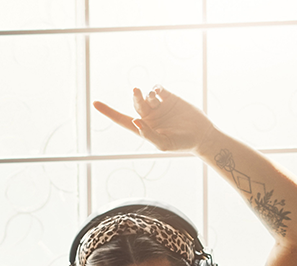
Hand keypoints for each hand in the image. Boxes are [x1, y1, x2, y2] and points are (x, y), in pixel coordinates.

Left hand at [93, 87, 215, 153]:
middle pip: (136, 103)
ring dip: (147, 94)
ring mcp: (159, 106)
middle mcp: (149, 116)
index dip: (109, 112)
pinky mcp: (170, 98)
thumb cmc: (181, 144)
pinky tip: (159, 91)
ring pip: (147, 95)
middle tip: (136, 91)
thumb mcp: (163, 144)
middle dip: (136, 97)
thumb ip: (148, 134)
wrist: (201, 135)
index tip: (95, 103)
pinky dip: (157, 89)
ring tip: (155, 95)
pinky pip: (158, 89)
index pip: (121, 119)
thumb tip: (134, 122)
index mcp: (143, 128)